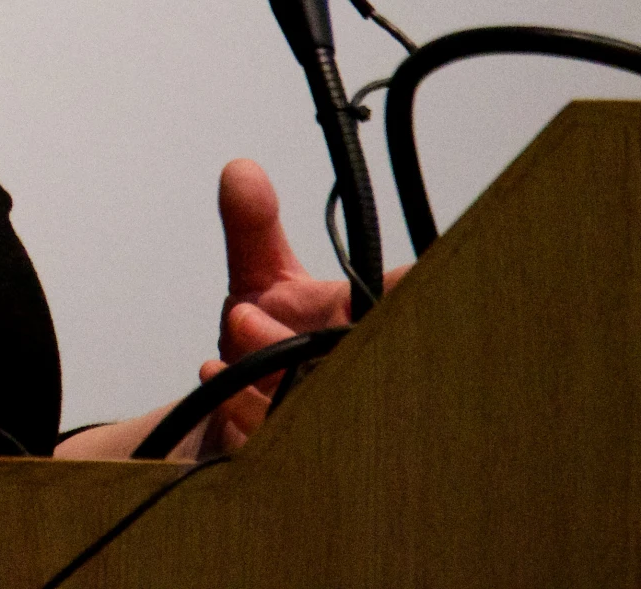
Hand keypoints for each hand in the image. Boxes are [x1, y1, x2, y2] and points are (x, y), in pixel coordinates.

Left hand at [194, 159, 406, 452]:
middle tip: (246, 316)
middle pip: (363, 363)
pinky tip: (219, 391)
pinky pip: (283, 449)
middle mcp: (367, 381)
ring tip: (221, 354)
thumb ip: (252, 229)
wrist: (220, 424)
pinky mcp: (305, 468)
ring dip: (259, 378)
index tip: (392, 293)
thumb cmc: (263, 353)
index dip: (421, 295)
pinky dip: (243, 416)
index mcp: (370, 326)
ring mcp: (341, 427)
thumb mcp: (259, 283)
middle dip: (298, 343)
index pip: (416, 304)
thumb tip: (240, 172)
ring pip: (317, 408)